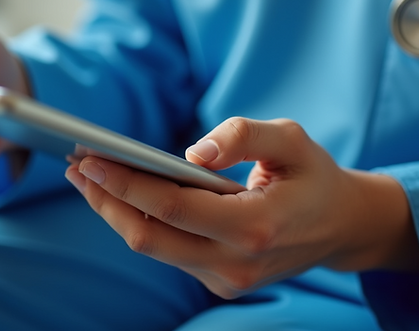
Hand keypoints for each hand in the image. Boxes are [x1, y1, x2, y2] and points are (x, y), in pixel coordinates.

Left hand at [65, 117, 418, 298]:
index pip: (172, 208)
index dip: (125, 183)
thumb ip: (243, 135)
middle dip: (105, 200)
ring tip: (87, 175)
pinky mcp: (220, 282)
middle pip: (148, 237)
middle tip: (75, 164)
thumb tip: (192, 151)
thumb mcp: (292, 138)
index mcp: (256, 227)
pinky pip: (168, 251)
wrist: (342, 226)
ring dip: (115, 211)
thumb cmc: (313, 175)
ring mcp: (227, 280)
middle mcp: (237, 263)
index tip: (88, 158)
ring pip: (152, 248)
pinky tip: (121, 194)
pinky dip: (139, 221)